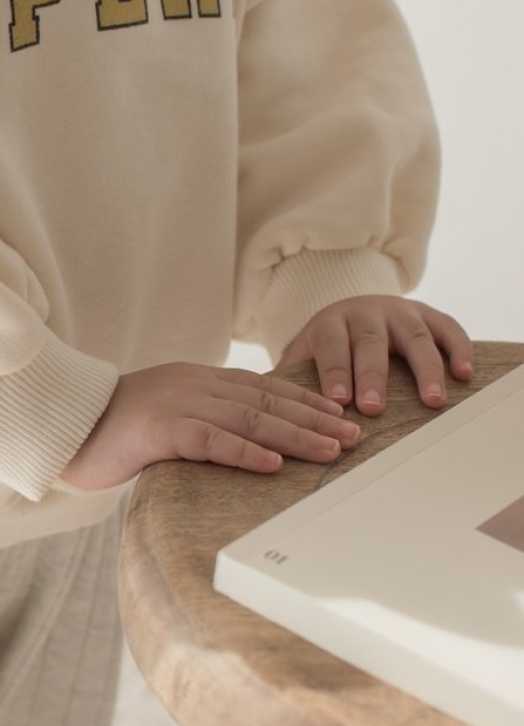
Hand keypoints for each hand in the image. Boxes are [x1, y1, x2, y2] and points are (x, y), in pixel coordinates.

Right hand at [60, 363, 363, 491]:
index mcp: (200, 379)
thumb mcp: (169, 416)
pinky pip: (211, 439)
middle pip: (268, 401)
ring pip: (250, 418)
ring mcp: (178, 403)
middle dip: (315, 419)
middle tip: (354, 435)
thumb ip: (206, 421)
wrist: (64, 426)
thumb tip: (249, 443)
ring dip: (295, 436)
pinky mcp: (159, 429)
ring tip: (331, 450)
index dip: (307, 402)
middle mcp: (196, 384)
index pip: (265, 388)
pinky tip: (273, 464)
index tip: (341, 417)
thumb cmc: (115, 430)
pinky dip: (246, 452)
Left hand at [278, 296, 473, 414]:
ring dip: (425, 369)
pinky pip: (448, 328)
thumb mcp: (303, 355)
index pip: (331, 345)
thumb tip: (261, 415)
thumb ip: (287, 379)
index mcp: (330, 323)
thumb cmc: (325, 347)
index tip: (338, 401)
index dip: (335, 372)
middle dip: (373, 375)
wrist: (353, 310)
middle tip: (375, 407)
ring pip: (414, 338)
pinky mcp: (428, 315)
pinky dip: (458, 349)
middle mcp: (366, 313)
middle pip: (371, 343)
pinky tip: (464, 374)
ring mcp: (400, 312)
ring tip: (432, 400)